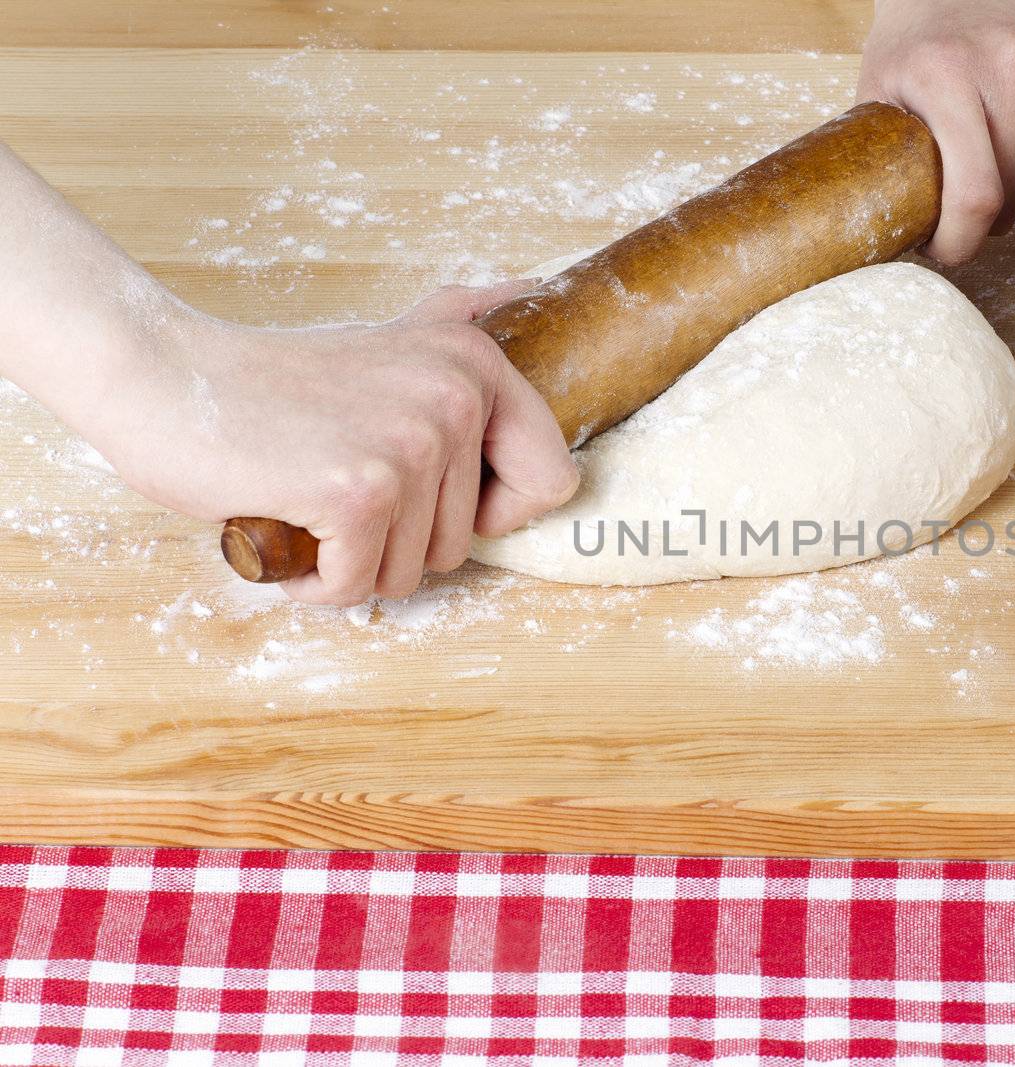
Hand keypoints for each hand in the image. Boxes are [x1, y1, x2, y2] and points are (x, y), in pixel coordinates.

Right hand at [104, 280, 577, 605]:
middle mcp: (456, 397)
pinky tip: (285, 523)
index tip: (429, 487)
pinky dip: (312, 579)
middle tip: (340, 485)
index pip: (552, 482)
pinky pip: (356, 586)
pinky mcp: (359, 493)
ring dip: (353, 560)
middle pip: (468, 542)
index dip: (493, 509)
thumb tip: (530, 287)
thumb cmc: (271, 382)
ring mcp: (411, 445)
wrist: (161, 377)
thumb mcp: (391, 339)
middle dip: (399, 540)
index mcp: (477, 362)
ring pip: (413, 571)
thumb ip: (457, 319)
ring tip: (310, 498)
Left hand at [857, 0, 1014, 263]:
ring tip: (994, 146)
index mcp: (946, 74)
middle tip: (964, 188)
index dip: (961, 244)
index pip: (976, 197)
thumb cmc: (915, 42)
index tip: (950, 250)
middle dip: (987, 213)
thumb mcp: (878, 97)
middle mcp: (1013, 57)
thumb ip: (885, 168)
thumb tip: (882, 244)